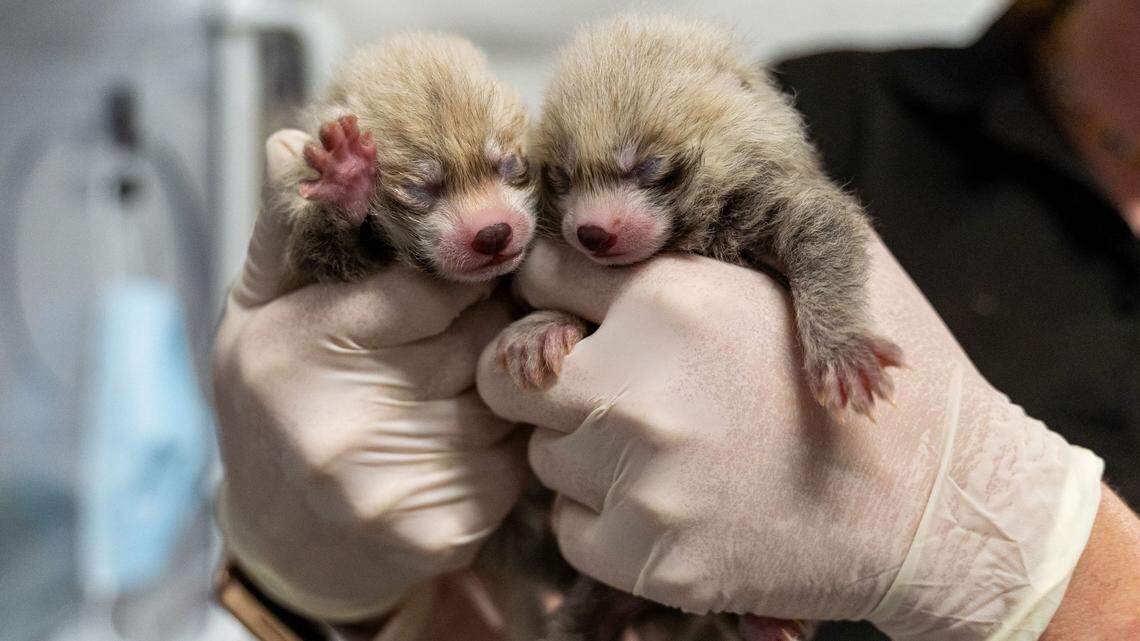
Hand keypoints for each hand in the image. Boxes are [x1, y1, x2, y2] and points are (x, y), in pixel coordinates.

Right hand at [212, 130, 524, 621]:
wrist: (288, 543)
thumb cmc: (278, 404)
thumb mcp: (260, 312)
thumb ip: (286, 229)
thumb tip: (296, 140)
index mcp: (296, 348)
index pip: (434, 282)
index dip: (466, 269)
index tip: (471, 266)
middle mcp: (342, 424)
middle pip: (483, 334)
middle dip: (490, 318)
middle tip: (472, 322)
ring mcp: (396, 486)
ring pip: (511, 391)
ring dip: (506, 375)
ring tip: (464, 380)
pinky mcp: (447, 530)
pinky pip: (521, 452)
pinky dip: (512, 435)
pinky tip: (473, 435)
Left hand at [477, 240, 1103, 640]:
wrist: (942, 506)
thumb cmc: (881, 375)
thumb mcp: (813, 264)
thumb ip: (703, 242)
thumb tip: (614, 227)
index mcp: (675, 298)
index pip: (544, 273)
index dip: (563, 291)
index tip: (587, 313)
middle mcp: (639, 387)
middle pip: (511, 370)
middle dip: (545, 373)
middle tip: (603, 386)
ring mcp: (642, 482)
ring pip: (543, 453)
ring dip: (582, 449)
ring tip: (665, 447)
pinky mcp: (652, 559)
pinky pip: (571, 528)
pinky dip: (604, 517)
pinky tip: (672, 501)